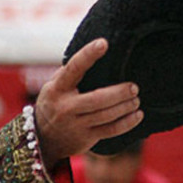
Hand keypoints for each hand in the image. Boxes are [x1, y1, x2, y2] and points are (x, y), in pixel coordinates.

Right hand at [35, 38, 142, 168]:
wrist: (44, 139)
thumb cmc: (53, 104)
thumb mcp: (53, 86)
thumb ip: (69, 72)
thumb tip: (93, 53)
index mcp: (57, 89)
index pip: (73, 69)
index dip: (88, 55)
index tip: (103, 43)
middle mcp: (65, 107)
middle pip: (98, 99)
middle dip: (120, 92)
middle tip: (134, 87)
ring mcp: (76, 124)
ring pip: (107, 115)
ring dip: (126, 106)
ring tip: (136, 99)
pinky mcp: (86, 138)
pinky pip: (111, 130)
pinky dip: (128, 122)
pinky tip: (137, 115)